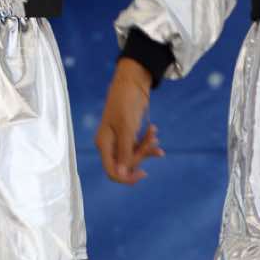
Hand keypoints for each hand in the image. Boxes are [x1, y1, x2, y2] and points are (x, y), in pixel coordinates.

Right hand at [95, 58, 163, 184]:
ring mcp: (119, 139)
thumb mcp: (126, 129)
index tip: (143, 172)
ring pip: (134, 155)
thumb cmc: (125, 103)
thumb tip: (122, 175)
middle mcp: (109, 144)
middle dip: (141, 155)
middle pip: (126, 164)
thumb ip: (125, 152)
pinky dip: (147, 143)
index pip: (112, 171)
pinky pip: (138, 146)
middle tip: (151, 140)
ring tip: (155, 134)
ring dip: (146, 148)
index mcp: (104, 144)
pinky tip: (155, 136)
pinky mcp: (128, 134)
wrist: (132, 82)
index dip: (126, 177)